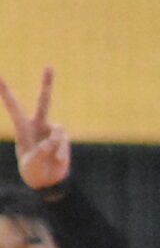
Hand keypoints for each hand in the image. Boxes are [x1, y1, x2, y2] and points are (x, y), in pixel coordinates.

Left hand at [0, 69, 68, 190]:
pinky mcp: (64, 139)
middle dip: (47, 84)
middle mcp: (39, 125)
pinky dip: (62, 152)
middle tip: (50, 66)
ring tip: (50, 157)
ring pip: (59, 131)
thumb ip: (44, 147)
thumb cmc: (33, 171)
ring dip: (56, 146)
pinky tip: (57, 160)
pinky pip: (64, 142)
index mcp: (22, 128)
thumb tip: (58, 134)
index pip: (14, 107)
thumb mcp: (33, 162)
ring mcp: (53, 131)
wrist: (47, 181)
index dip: (6, 93)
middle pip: (44, 101)